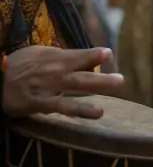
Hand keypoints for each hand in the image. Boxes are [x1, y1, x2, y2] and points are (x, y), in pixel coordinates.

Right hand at [3, 46, 124, 118]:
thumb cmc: (16, 66)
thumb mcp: (37, 54)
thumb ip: (57, 57)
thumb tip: (76, 58)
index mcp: (54, 56)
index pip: (78, 55)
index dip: (94, 54)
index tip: (109, 53)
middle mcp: (56, 70)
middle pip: (84, 72)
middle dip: (104, 76)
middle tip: (122, 80)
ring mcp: (51, 86)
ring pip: (79, 86)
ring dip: (100, 87)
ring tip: (116, 89)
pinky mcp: (42, 102)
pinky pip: (65, 106)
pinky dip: (82, 109)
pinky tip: (97, 112)